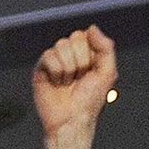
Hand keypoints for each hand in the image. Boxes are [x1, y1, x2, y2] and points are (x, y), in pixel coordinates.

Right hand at [32, 27, 116, 148]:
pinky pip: (48, 56)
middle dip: (81, 60)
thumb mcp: (108, 71)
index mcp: (86, 53)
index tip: (91, 70)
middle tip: (79, 78)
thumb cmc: (90, 100)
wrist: (71, 120)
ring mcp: (54, 62)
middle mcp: (69, 55)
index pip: (86, 35)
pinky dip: (56, 71)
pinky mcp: (40, 70)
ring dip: (68, 67)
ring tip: (67, 82)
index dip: (91, 52)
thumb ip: (106, 46)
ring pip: (61, 45)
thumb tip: (91, 28)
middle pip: (74, 37)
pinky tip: (56, 83)